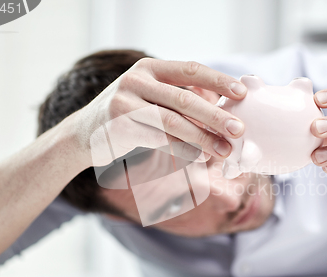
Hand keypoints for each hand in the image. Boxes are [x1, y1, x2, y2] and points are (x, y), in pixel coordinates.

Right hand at [75, 58, 246, 166]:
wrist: (84, 135)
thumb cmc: (128, 115)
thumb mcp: (149, 96)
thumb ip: (178, 97)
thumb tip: (223, 109)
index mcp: (150, 68)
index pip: (191, 69)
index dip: (218, 81)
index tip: (242, 93)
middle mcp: (136, 80)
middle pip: (185, 99)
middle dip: (216, 116)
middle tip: (239, 130)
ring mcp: (124, 102)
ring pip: (173, 122)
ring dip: (202, 138)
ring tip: (223, 150)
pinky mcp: (118, 127)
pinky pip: (158, 141)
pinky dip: (182, 151)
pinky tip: (200, 158)